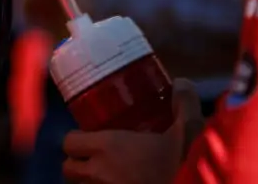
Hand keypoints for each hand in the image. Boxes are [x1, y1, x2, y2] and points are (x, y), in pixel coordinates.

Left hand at [61, 79, 202, 183]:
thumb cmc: (186, 163)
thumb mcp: (189, 129)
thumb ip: (184, 102)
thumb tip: (180, 83)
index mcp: (109, 148)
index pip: (69, 142)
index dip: (75, 139)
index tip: (88, 135)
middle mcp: (100, 174)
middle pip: (68, 170)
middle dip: (77, 163)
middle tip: (95, 156)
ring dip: (88, 181)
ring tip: (108, 173)